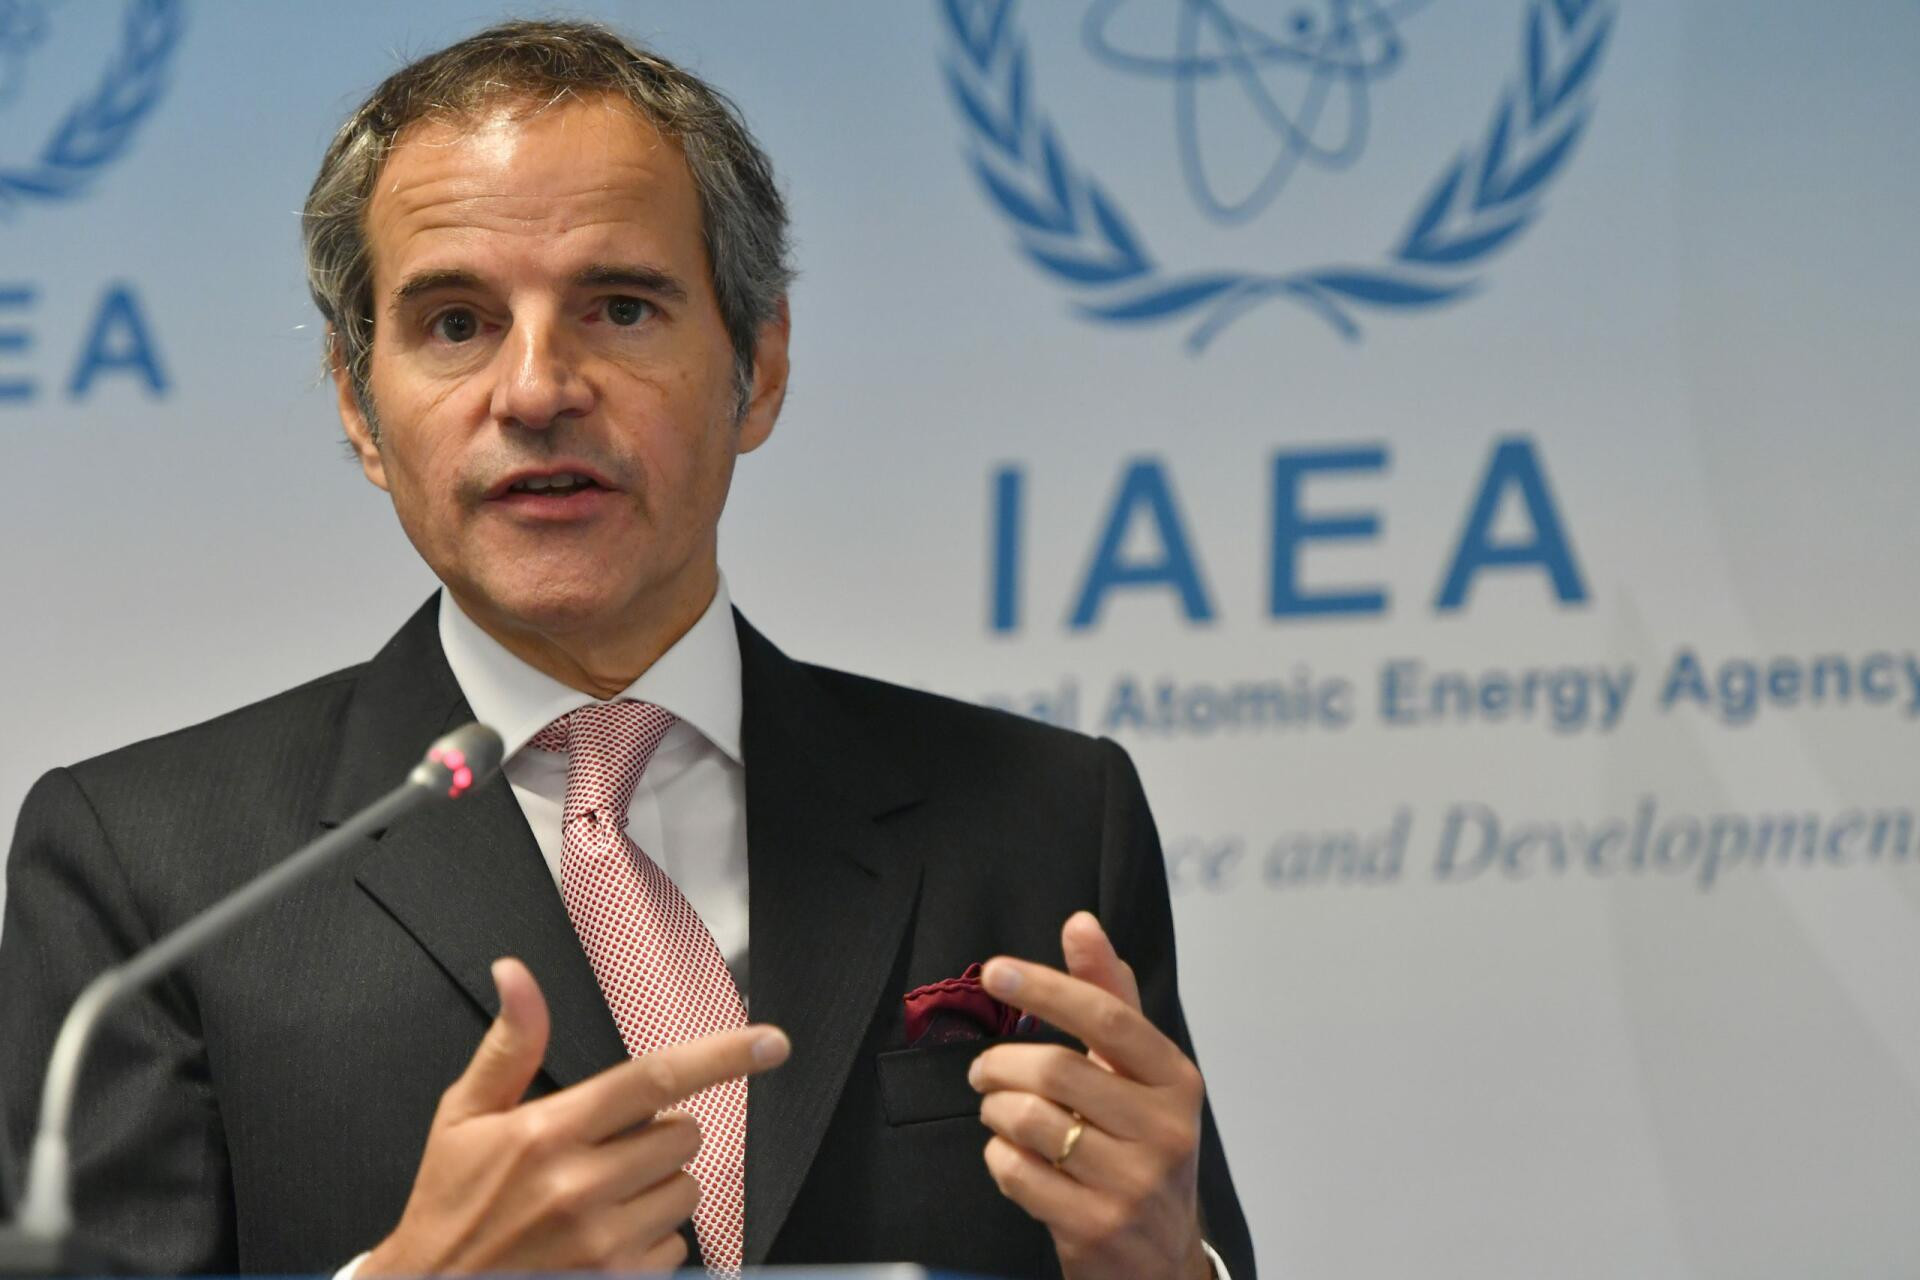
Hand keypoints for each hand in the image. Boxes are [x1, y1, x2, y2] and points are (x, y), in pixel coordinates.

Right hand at [361, 957, 789, 1275]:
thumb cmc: (448, 1208)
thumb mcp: (463, 1118)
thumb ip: (509, 1044)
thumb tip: (515, 974)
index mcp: (547, 1132)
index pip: (655, 1078)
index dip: (723, 1056)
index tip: (770, 1043)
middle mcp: (580, 1186)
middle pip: (683, 1133)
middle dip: (659, 1133)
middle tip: (607, 1150)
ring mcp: (602, 1243)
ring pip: (686, 1189)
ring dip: (658, 1186)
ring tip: (600, 1198)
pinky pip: (676, 1246)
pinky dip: (651, 1239)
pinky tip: (603, 1240)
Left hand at [970, 912, 1210, 1279]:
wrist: (1162, 1259)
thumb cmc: (1143, 1148)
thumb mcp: (1139, 1075)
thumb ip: (1108, 997)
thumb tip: (1081, 924)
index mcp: (1177, 1081)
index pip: (1107, 1016)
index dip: (1045, 987)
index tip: (995, 972)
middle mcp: (1166, 1130)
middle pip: (1055, 1069)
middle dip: (1000, 1064)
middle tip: (983, 1070)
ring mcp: (1133, 1184)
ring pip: (1029, 1120)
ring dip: (995, 1111)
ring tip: (999, 1113)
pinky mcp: (1096, 1227)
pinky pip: (1016, 1172)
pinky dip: (998, 1157)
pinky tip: (1011, 1156)